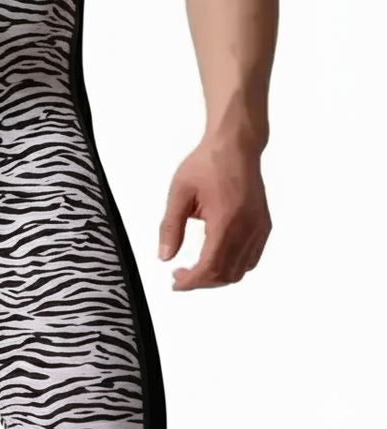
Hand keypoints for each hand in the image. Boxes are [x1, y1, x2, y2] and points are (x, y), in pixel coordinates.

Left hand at [158, 136, 270, 290]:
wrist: (235, 145)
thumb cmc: (207, 163)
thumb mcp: (180, 193)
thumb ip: (170, 227)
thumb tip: (164, 256)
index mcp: (226, 222)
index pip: (210, 267)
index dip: (192, 281)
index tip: (175, 282)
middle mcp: (247, 229)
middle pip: (226, 274)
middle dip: (202, 281)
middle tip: (180, 276)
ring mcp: (259, 229)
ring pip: (241, 269)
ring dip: (218, 276)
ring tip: (195, 269)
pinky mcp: (264, 225)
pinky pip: (252, 257)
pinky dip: (234, 266)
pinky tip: (217, 258)